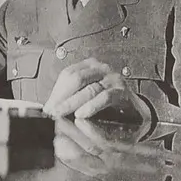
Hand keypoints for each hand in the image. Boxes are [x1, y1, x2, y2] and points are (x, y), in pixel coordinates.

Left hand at [41, 59, 155, 139]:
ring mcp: (113, 79)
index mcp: (89, 66)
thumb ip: (68, 100)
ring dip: (73, 103)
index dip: (56, 92)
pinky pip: (105, 97)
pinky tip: (82, 114)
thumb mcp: (83, 99)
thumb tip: (47, 109)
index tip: (47, 107)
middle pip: (77, 79)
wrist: (134, 114)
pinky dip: (92, 106)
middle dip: (62, 98)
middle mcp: (101, 69)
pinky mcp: (122, 91)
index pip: (68, 74)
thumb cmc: (105, 106)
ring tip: (62, 114)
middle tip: (52, 112)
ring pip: (90, 88)